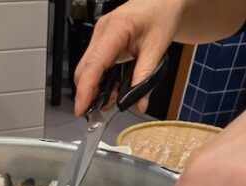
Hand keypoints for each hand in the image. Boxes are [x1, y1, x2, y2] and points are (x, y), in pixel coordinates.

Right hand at [74, 0, 184, 114]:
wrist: (163, 2)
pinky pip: (95, 65)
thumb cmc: (161, 15)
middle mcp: (102, 32)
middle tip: (97, 114)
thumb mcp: (157, 47)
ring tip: (109, 103)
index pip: (94, 63)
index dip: (85, 88)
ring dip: (94, 88)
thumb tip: (139, 103)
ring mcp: (100, 36)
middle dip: (87, 93)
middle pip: (84, 68)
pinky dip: (100, 80)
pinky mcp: (103, 42)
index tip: (81, 108)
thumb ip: (146, 76)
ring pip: (87, 68)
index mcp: (115, 29)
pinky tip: (111, 90)